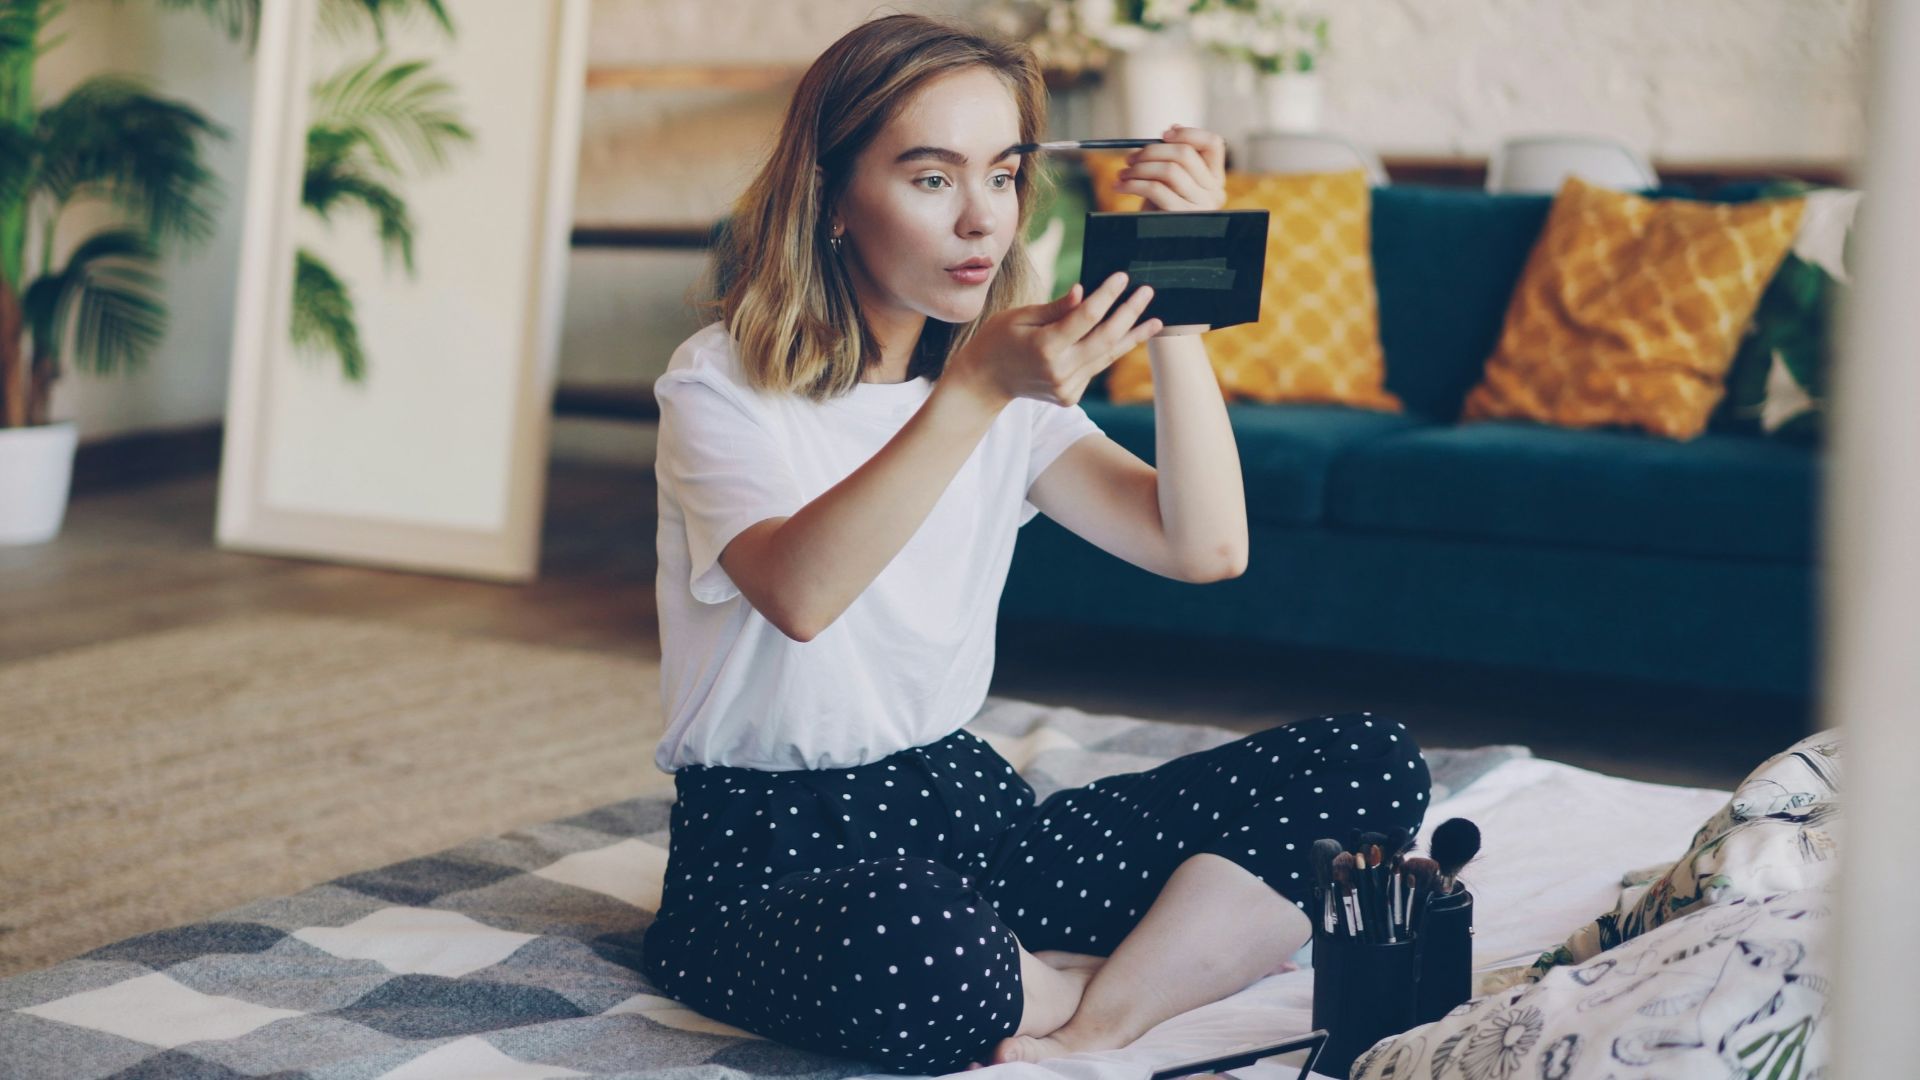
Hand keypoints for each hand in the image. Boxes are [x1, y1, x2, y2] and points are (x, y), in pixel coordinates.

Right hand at [946, 271, 1161, 407]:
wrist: (985, 381)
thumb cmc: (999, 339)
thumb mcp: (1020, 316)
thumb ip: (1056, 307)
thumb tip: (1085, 292)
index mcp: (1045, 348)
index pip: (1086, 317)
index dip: (1107, 295)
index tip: (1123, 277)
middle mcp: (1059, 371)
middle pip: (1106, 338)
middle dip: (1129, 313)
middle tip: (1147, 292)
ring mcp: (1067, 388)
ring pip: (1107, 357)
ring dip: (1133, 336)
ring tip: (1155, 319)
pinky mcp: (1071, 396)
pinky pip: (1096, 367)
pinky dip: (1111, 350)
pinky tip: (1128, 336)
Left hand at [1116, 123, 1226, 212]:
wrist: (1155, 240)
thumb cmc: (1161, 208)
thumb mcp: (1171, 182)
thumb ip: (1175, 158)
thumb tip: (1171, 130)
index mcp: (1215, 178)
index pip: (1214, 144)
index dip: (1188, 133)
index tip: (1163, 133)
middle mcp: (1214, 191)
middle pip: (1185, 154)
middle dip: (1152, 151)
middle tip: (1130, 157)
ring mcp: (1200, 206)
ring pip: (1169, 170)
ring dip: (1139, 168)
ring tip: (1123, 173)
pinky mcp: (1181, 216)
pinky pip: (1155, 189)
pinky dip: (1132, 184)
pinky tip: (1120, 186)